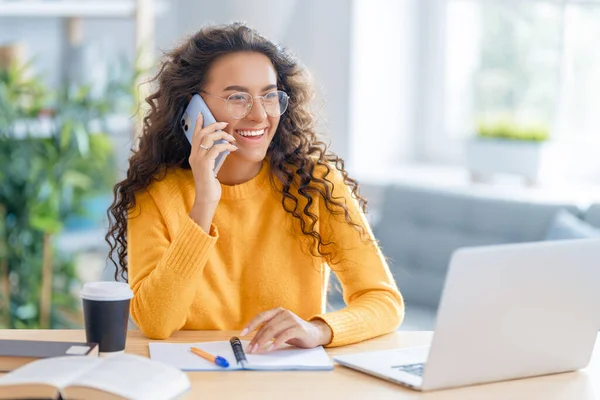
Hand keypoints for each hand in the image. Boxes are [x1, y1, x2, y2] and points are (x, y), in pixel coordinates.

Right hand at [188, 113, 236, 231]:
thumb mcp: (212, 168)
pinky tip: (232, 148)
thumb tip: (224, 147)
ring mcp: (199, 160)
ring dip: (222, 135)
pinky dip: (226, 145)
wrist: (207, 198)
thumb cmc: (210, 184)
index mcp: (194, 155)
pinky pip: (216, 148)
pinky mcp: (205, 165)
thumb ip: (214, 157)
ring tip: (231, 138)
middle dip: (213, 125)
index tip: (202, 114)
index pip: (195, 135)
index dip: (198, 124)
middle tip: (225, 124)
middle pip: (201, 133)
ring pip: (208, 138)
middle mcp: (194, 156)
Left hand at [240, 307, 332, 352]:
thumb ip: (269, 331)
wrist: (314, 333)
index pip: (261, 316)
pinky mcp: (299, 328)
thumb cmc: (294, 332)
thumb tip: (253, 341)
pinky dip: (277, 341)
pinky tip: (272, 347)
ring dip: (264, 341)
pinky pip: (285, 334)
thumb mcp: (279, 329)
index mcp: (277, 311)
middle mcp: (284, 313)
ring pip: (274, 329)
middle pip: (266, 325)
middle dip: (256, 338)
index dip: (251, 324)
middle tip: (251, 349)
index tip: (242, 333)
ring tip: (258, 350)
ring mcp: (292, 320)